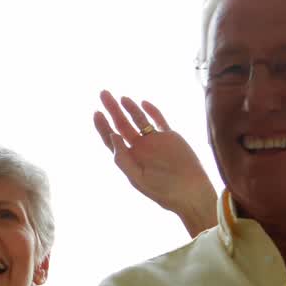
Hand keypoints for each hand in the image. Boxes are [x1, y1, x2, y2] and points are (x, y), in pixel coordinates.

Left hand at [94, 90, 216, 230]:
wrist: (189, 192)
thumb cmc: (161, 190)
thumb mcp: (136, 177)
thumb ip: (122, 158)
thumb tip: (112, 135)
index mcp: (128, 158)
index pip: (111, 138)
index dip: (102, 126)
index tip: (96, 113)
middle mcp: (139, 148)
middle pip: (122, 125)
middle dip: (112, 110)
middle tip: (103, 93)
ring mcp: (154, 141)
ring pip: (139, 120)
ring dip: (129, 108)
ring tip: (120, 97)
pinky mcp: (170, 137)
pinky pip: (159, 120)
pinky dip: (152, 111)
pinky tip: (142, 103)